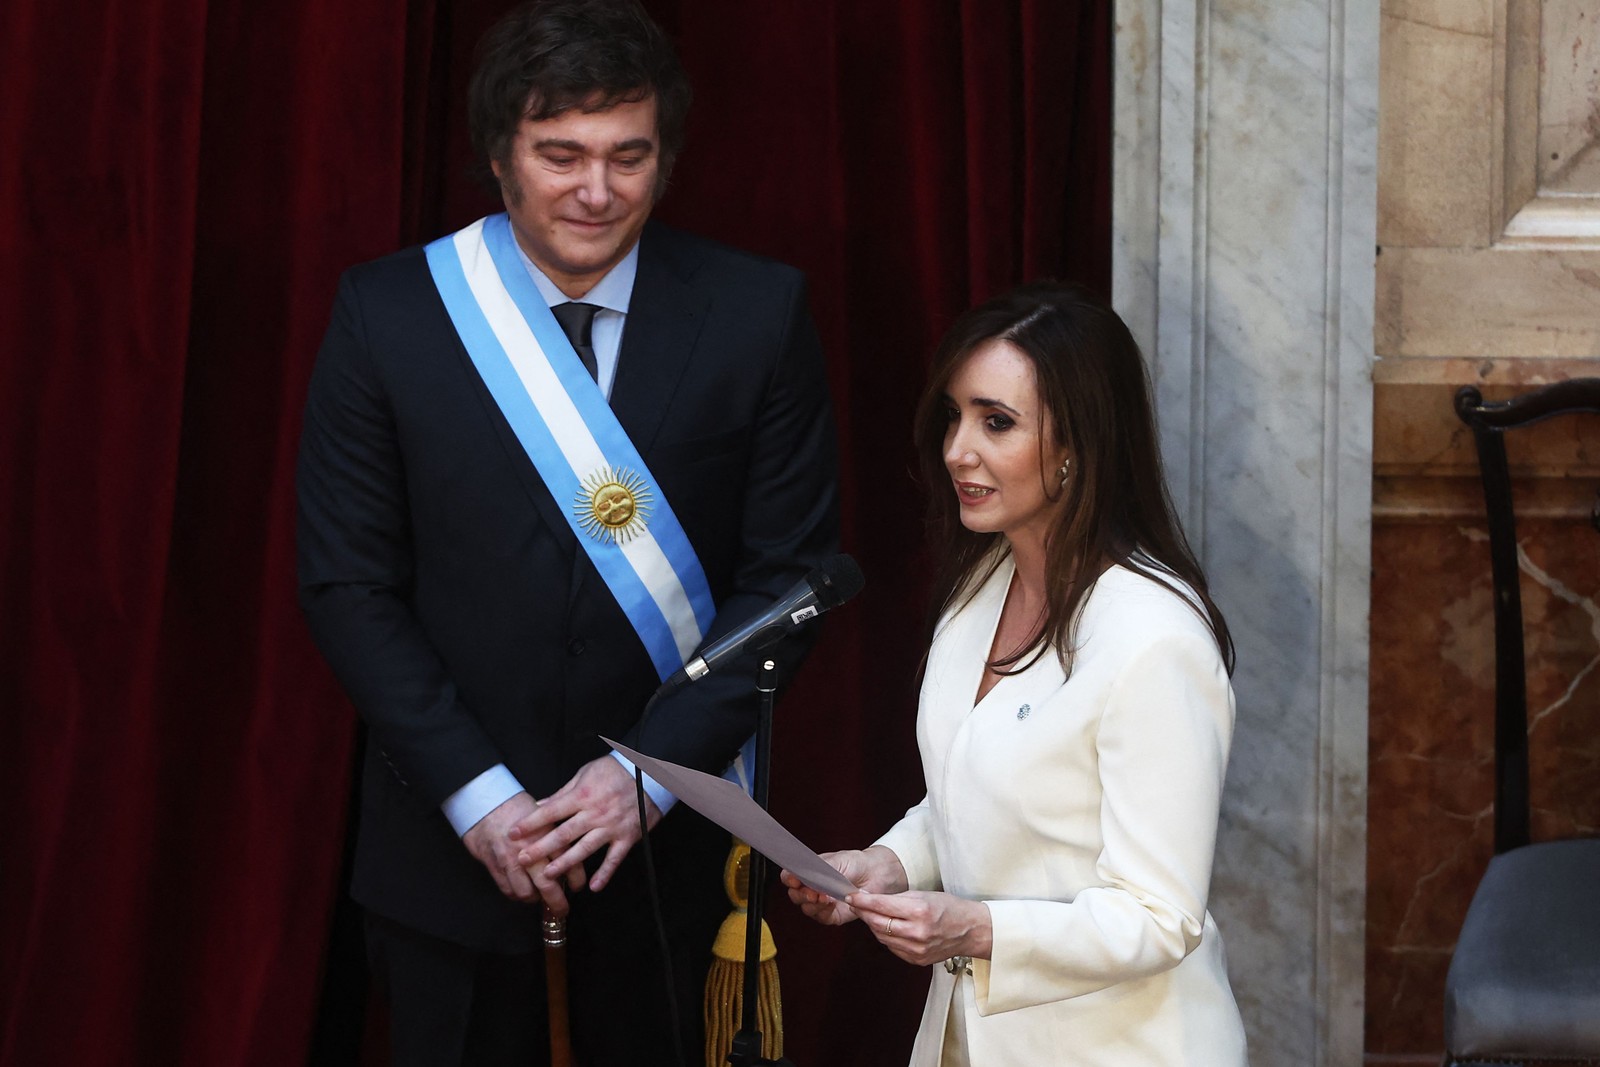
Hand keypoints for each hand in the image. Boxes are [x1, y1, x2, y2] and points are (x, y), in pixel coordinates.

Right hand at [462, 792, 566, 908]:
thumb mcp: (541, 813)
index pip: (569, 862)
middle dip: (557, 902)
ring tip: (539, 897)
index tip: (578, 886)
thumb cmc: (514, 804)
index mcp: (547, 834)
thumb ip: (555, 833)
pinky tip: (521, 890)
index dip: (576, 879)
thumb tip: (570, 851)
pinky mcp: (494, 866)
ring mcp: (510, 860)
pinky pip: (508, 890)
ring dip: (535, 899)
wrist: (484, 801)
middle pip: (548, 885)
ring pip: (526, 893)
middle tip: (562, 908)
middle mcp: (530, 850)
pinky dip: (516, 895)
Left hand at [509, 755, 661, 896]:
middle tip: (521, 859)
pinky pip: (614, 858)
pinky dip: (605, 873)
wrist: (650, 772)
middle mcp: (595, 813)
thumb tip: (541, 805)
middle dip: (540, 848)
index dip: (530, 824)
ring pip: (584, 849)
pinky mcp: (628, 837)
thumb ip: (563, 792)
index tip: (513, 834)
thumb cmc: (615, 770)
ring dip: (565, 864)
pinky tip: (593, 887)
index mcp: (583, 796)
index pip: (551, 812)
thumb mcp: (586, 773)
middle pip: (563, 834)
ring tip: (547, 875)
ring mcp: (611, 827)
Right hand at [780, 845, 907, 926]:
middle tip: (811, 892)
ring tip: (823, 897)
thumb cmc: (856, 863)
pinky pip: (822, 917)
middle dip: (801, 894)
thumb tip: (806, 876)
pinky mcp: (832, 916)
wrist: (877, 874)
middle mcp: (812, 889)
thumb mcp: (837, 860)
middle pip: (795, 896)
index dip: (789, 878)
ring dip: (812, 904)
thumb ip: (820, 869)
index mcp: (808, 873)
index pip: (789, 877)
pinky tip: (831, 904)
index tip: (794, 879)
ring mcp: (821, 903)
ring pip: (807, 908)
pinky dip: (823, 912)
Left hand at [847, 889, 992, 967]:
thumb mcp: (925, 894)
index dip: (863, 901)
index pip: (882, 906)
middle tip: (855, 904)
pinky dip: (886, 937)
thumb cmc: (949, 908)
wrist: (971, 931)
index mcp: (919, 911)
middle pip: (879, 923)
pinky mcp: (916, 960)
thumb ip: (898, 898)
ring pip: (883, 937)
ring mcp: (916, 949)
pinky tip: (885, 928)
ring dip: (873, 925)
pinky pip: (892, 947)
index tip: (851, 896)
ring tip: (869, 914)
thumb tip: (872, 899)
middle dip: (864, 913)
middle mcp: (917, 932)